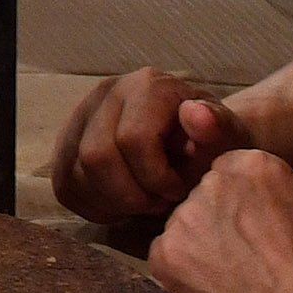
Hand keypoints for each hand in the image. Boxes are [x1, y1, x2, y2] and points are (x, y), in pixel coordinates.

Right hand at [48, 68, 248, 221]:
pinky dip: (97, 206)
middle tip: (159, 203)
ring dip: (114, 202)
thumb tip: (195, 113)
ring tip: (145, 201)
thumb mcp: (227, 138)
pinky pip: (67, 187)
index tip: (179, 191)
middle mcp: (106, 94)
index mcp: (147, 86)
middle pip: (96, 158)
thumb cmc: (213, 144)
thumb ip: (217, 127)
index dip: (156, 179)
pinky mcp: (65, 146)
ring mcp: (80, 118)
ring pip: (76, 175)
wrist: (195, 143)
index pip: (132, 140)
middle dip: (132, 194)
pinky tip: (126, 203)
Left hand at [148, 149, 292, 292]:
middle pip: (206, 194)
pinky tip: (214, 290)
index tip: (257, 228)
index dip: (244, 202)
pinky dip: (183, 272)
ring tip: (232, 277)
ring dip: (201, 244)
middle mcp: (212, 182)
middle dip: (221, 218)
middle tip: (246, 256)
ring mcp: (184, 218)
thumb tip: (274, 182)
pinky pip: (166, 255)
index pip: (232, 171)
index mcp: (252, 164)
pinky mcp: (165, 254)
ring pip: (185, 225)